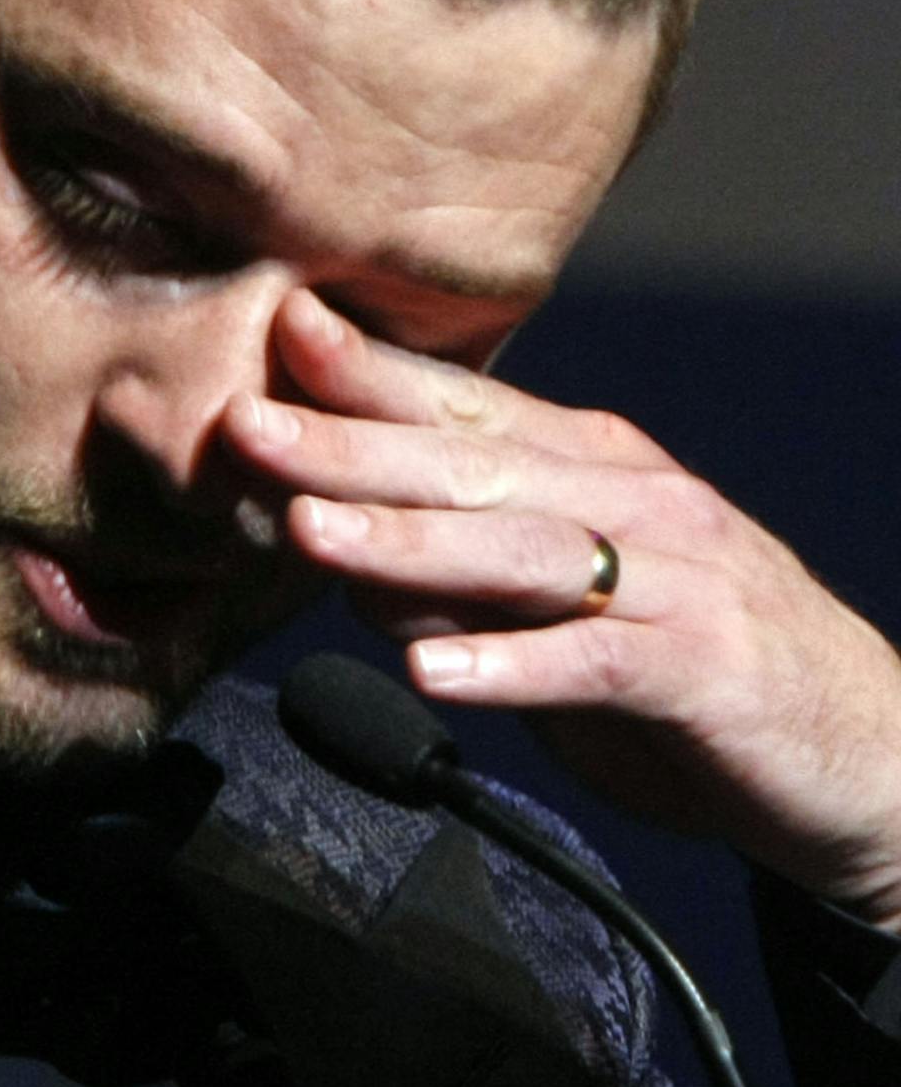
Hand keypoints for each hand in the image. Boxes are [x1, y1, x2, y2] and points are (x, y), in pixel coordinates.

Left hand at [221, 286, 900, 928]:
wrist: (864, 756)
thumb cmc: (683, 665)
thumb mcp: (552, 609)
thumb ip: (451, 577)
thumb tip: (331, 550)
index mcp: (589, 465)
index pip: (461, 405)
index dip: (369, 370)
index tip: (277, 330)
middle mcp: (632, 497)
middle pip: (470, 464)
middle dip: (350, 443)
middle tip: (247, 427)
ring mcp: (678, 576)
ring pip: (522, 548)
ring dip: (407, 541)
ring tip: (309, 535)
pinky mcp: (709, 667)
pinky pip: (597, 659)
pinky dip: (511, 664)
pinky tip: (431, 669)